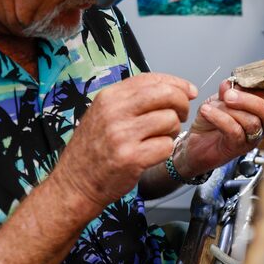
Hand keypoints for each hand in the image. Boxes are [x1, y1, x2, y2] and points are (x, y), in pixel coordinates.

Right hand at [53, 73, 196, 215]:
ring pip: (169, 120)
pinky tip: (153, 153)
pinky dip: (165, 150)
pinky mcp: (131, 158)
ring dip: (172, 130)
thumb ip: (133, 99)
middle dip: (181, 103)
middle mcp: (114, 112)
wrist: (74, 184)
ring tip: (159, 138)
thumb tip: (173, 88)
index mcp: (109, 96)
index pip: (152, 79)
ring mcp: (122, 135)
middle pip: (166, 95)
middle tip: (181, 114)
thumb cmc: (93, 149)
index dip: (177, 83)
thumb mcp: (104, 113)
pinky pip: (166, 146)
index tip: (189, 91)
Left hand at [176, 81, 263, 176]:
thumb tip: (231, 83)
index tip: (239, 81)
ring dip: (229, 110)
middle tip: (228, 95)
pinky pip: (234, 131)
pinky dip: (219, 118)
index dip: (256, 86)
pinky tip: (206, 112)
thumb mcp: (218, 100)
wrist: (194, 143)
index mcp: (258, 111)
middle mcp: (260, 126)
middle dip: (247, 100)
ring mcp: (251, 139)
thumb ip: (227, 91)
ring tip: (211, 105)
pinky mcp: (238, 148)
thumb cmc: (209, 123)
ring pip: (251, 122)